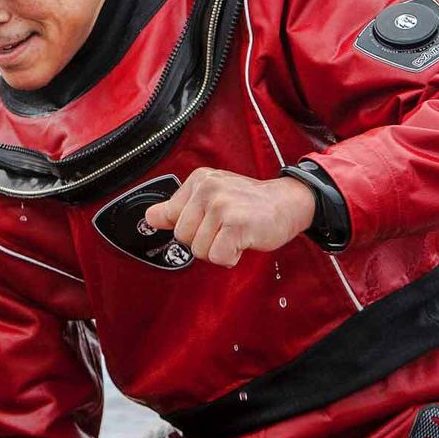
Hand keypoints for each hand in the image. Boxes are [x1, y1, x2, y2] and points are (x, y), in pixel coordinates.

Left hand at [143, 168, 315, 267]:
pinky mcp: (236, 223)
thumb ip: (178, 208)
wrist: (288, 203)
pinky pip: (217, 257)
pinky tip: (242, 242)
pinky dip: (230, 257)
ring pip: (199, 250)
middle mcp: (208, 188)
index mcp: (199, 180)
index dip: (190, 228)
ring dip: (218, 251)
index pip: (169, 218)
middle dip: (203, 242)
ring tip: (234, 235)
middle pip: (182, 237)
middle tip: (225, 230)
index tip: (209, 223)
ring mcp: (222, 204)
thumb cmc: (250, 204)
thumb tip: (149, 217)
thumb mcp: (211, 198)